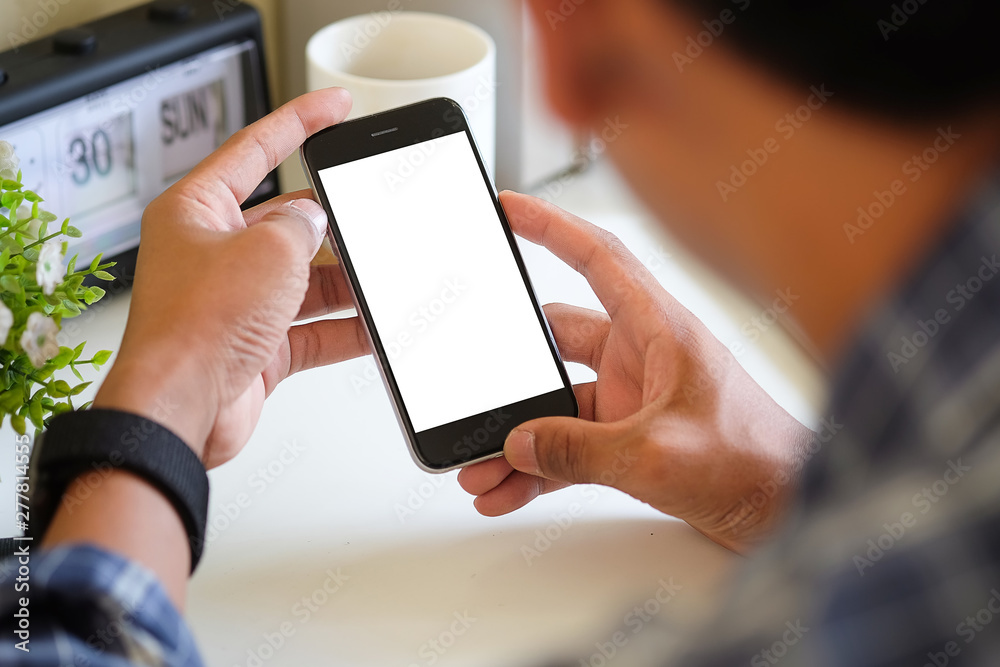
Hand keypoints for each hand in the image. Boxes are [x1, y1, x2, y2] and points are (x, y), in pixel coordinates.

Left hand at [93, 88, 368, 467]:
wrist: (181, 409)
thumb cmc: (195, 330)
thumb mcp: (268, 251)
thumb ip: (302, 225)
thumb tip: (315, 223)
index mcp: (196, 212)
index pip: (254, 150)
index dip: (299, 122)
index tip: (333, 108)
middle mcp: (212, 254)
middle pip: (285, 222)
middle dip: (329, 225)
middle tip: (367, 215)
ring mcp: (234, 301)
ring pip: (302, 279)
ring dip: (342, 283)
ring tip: (377, 277)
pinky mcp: (254, 344)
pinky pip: (309, 328)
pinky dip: (341, 328)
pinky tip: (370, 328)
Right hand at [458, 192, 812, 552]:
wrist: (784, 507)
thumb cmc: (753, 461)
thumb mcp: (655, 454)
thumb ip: (578, 450)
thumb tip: (520, 442)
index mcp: (659, 329)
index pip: (598, 258)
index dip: (551, 225)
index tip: (508, 206)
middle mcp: (641, 354)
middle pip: (555, 338)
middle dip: (510, 368)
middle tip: (473, 382)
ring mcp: (631, 396)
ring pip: (554, 400)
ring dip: (518, 433)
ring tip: (481, 464)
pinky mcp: (627, 436)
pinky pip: (566, 443)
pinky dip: (537, 464)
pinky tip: (509, 487)